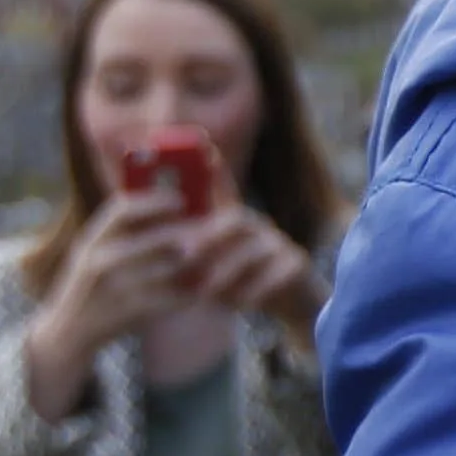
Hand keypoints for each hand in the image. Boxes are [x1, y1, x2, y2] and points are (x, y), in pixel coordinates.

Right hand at [26, 185, 190, 418]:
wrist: (66, 335)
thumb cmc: (89, 286)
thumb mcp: (93, 253)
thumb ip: (120, 232)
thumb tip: (166, 204)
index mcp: (91, 240)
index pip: (122, 208)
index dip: (155, 201)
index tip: (179, 199)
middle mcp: (98, 260)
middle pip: (154, 238)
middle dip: (185, 233)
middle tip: (205, 231)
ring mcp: (112, 288)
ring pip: (167, 268)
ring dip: (193, 263)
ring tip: (208, 257)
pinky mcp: (127, 313)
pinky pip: (169, 298)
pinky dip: (187, 293)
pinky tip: (198, 289)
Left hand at [181, 161, 327, 349]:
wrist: (293, 303)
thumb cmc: (245, 282)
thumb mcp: (218, 264)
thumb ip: (193, 251)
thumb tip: (158, 243)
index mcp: (234, 224)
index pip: (222, 190)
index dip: (212, 170)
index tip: (202, 150)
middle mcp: (259, 227)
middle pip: (236, 220)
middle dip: (209, 236)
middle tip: (185, 255)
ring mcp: (281, 244)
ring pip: (255, 249)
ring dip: (227, 271)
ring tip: (205, 291)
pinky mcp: (297, 266)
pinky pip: (277, 274)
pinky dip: (255, 290)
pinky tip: (239, 305)